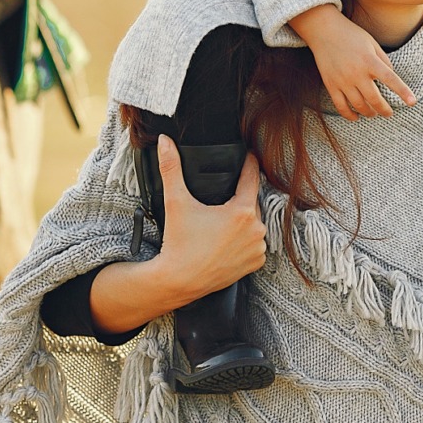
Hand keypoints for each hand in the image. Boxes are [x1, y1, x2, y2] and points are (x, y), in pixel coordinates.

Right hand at [152, 135, 266, 303]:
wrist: (179, 280)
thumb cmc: (179, 242)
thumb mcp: (175, 201)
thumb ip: (171, 168)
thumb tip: (165, 142)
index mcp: (242, 211)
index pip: (251, 177)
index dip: (249, 164)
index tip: (248, 155)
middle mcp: (256, 230)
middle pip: (250, 201)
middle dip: (238, 197)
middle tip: (220, 200)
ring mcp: (258, 248)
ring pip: (254, 223)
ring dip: (243, 219)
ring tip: (222, 220)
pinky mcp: (256, 263)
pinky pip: (255, 243)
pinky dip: (245, 239)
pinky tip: (229, 239)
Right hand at [289, 4, 415, 119]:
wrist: (324, 30)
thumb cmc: (352, 35)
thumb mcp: (372, 43)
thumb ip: (383, 60)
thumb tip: (391, 77)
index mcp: (369, 61)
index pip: (390, 79)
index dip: (403, 91)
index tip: (412, 102)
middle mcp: (356, 72)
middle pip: (374, 99)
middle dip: (384, 110)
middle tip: (389, 113)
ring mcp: (342, 80)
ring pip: (358, 105)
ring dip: (369, 113)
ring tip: (374, 113)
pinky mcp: (330, 84)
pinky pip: (341, 106)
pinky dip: (349, 115)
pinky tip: (356, 117)